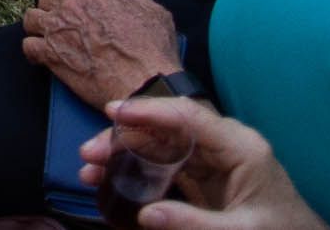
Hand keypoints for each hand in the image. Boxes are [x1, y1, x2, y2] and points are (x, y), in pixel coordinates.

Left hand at [19, 0, 183, 108]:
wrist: (144, 86)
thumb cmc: (153, 51)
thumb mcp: (156, 15)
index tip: (75, 0)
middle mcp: (71, 5)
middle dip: (54, 6)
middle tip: (62, 20)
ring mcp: (58, 30)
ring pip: (32, 18)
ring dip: (39, 25)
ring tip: (47, 35)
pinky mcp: (51, 55)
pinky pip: (29, 46)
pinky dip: (33, 51)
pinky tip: (41, 56)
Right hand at [76, 98, 325, 229]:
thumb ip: (194, 224)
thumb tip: (144, 214)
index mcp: (241, 147)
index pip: (190, 117)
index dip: (150, 111)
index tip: (112, 112)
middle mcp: (225, 145)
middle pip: (168, 128)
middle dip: (126, 136)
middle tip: (88, 152)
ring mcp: (213, 160)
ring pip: (161, 144)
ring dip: (125, 152)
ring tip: (89, 167)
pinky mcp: (204, 177)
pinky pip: (165, 165)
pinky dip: (137, 169)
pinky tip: (111, 178)